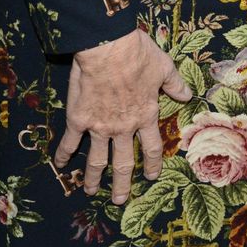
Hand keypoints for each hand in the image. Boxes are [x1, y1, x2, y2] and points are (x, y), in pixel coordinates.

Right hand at [54, 28, 191, 203]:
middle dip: (121, 184)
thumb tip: (188, 96)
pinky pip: (69, 142)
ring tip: (91, 191)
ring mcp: (99, 126)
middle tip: (120, 200)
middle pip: (122, 163)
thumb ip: (175, 85)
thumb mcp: (164, 67)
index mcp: (145, 116)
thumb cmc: (139, 55)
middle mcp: (123, 127)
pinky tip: (59, 165)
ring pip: (96, 160)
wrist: (108, 47)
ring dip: (93, 178)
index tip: (151, 176)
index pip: (152, 148)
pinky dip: (63, 155)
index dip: (152, 164)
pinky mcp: (79, 119)